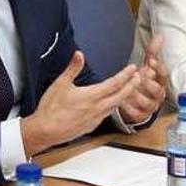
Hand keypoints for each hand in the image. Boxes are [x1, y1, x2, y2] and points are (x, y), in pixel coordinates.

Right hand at [22, 51, 138, 153]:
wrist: (45, 131)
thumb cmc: (51, 108)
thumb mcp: (60, 84)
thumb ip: (72, 68)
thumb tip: (79, 54)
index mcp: (92, 96)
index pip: (115, 83)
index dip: (126, 75)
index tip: (133, 68)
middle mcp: (98, 108)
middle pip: (121, 95)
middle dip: (132, 85)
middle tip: (140, 77)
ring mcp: (96, 118)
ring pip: (116, 106)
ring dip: (125, 96)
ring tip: (129, 89)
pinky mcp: (92, 126)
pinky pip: (108, 114)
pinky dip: (115, 106)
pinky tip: (112, 104)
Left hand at [118, 34, 166, 123]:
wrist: (140, 101)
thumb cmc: (145, 80)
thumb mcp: (148, 66)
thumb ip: (153, 51)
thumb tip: (161, 35)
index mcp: (161, 81)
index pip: (163, 74)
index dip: (158, 68)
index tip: (151, 62)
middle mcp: (158, 94)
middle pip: (157, 90)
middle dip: (148, 82)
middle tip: (139, 76)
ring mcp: (151, 106)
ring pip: (147, 103)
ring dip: (139, 96)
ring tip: (130, 91)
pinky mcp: (141, 115)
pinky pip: (137, 114)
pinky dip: (130, 109)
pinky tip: (123, 103)